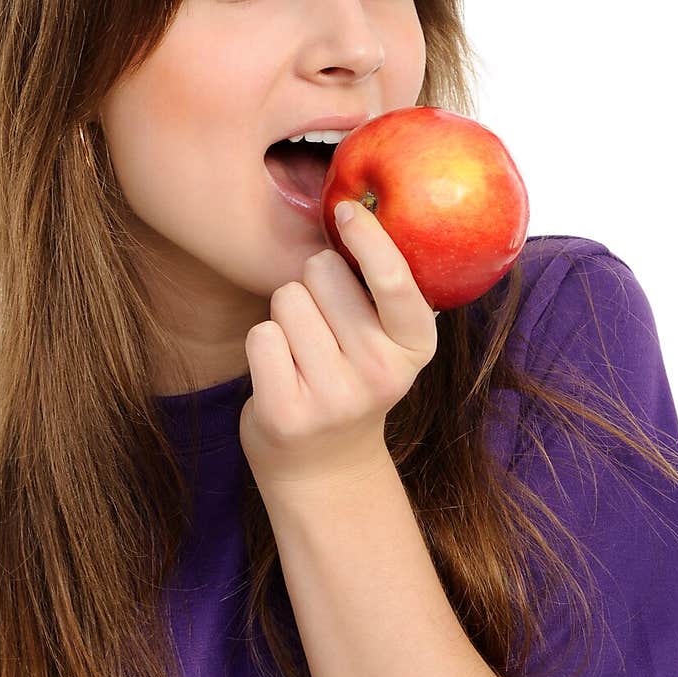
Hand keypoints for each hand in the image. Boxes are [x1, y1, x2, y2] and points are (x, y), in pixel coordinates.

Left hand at [239, 199, 438, 487]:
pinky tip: (281, 373)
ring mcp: (334, 397)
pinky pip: (261, 335)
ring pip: (286, 299)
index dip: (369, 236)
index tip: (348, 209)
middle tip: (322, 326)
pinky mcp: (286, 413)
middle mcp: (382, 373)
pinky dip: (263, 345)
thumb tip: (353, 212)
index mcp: (416, 346)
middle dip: (311, 283)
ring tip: (302, 353)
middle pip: (322, 273)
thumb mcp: (384, 340)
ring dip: (284, 316)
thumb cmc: (349, 378)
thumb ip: (377, 289)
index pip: (394, 279)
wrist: (324, 468)